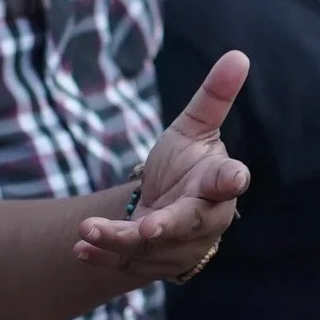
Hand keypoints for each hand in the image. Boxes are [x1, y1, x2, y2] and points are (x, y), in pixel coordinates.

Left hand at [73, 51, 252, 280]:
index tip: (233, 178)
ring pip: (151, 248)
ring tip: (86, 229)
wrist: (168, 205)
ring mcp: (181, 246)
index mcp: (219, 183)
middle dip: (166, 226)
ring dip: (118, 241)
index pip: (229, 181)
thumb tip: (239, 54)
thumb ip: (215, 96)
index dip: (231, 180)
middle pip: (188, 224)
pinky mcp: (153, 264)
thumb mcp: (195, 127)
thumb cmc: (188, 163)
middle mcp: (205, 220)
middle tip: (145, 229)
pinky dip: (103, 258)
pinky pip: (128, 265)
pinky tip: (80, 248)